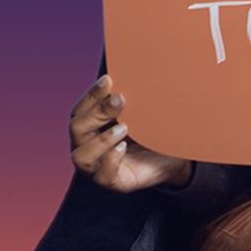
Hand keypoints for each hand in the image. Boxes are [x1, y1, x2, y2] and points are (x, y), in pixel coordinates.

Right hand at [69, 74, 191, 192]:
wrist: (174, 157)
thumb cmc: (152, 131)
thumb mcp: (141, 111)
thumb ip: (131, 96)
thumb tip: (134, 68)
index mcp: (90, 126)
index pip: (80, 109)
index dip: (92, 94)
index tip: (109, 80)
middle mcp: (88, 146)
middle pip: (76, 128)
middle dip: (97, 112)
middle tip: (121, 100)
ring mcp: (97, 166)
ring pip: (81, 155)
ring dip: (101, 139)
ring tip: (124, 128)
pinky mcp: (113, 182)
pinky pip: (102, 176)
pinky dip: (110, 160)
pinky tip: (124, 147)